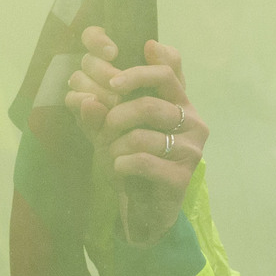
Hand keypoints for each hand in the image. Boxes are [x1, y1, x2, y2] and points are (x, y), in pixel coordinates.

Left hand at [64, 26, 205, 249]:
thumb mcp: (109, 131)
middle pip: (150, 101)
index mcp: (177, 99)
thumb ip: (97, 111)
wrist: (143, 208)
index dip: (140, 67)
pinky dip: (121, 164)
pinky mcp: (182, 176)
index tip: (111, 78)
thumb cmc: (130, 161)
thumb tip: (84, 99)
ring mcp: (191, 148)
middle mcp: (192, 118)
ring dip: (116, 146)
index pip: (169, 66)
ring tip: (114, 155)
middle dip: (116, 114)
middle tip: (104, 126)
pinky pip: (142, 160)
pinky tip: (120, 169)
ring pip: (141, 134)